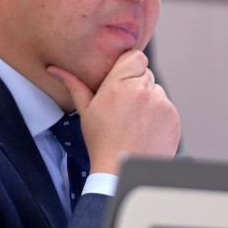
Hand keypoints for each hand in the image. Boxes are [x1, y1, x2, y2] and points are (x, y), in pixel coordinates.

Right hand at [47, 50, 180, 174]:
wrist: (123, 170)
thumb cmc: (101, 141)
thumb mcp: (86, 111)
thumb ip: (74, 85)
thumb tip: (54, 68)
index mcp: (120, 84)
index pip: (136, 57)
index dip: (130, 68)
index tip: (123, 82)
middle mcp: (143, 90)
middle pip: (146, 74)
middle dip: (138, 86)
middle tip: (125, 108)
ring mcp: (161, 104)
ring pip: (157, 91)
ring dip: (149, 101)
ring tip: (134, 123)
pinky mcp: (173, 117)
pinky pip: (167, 108)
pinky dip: (159, 116)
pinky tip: (145, 130)